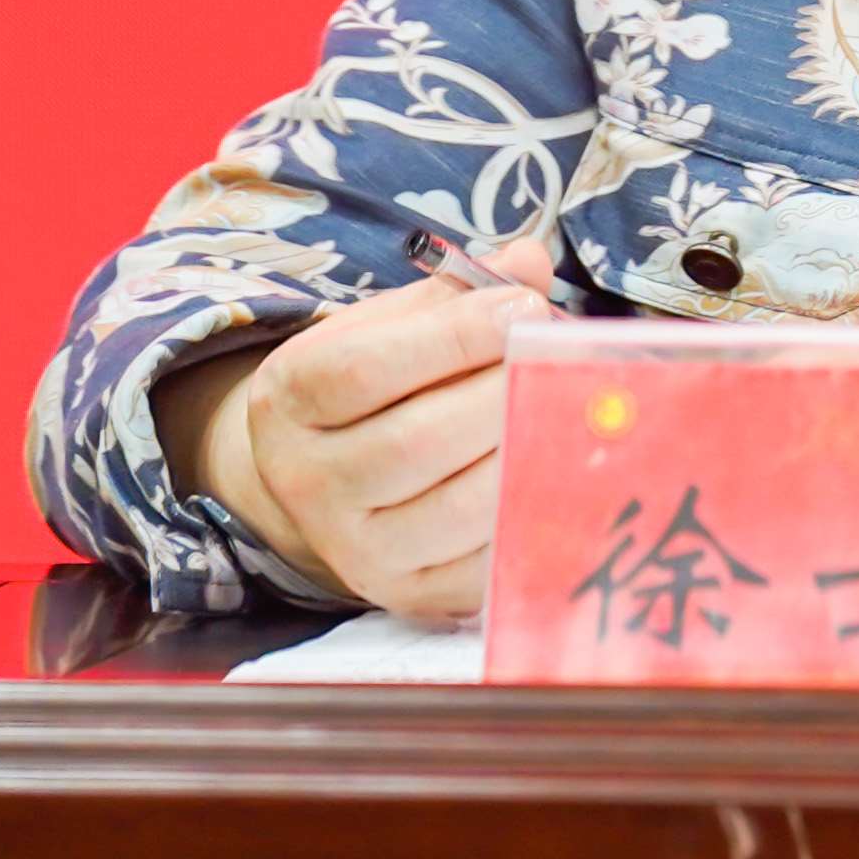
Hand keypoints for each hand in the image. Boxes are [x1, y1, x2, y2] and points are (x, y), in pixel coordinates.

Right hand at [169, 235, 561, 620]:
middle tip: (559, 359)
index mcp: (291, 398)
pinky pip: (485, 561)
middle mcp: (308, 481)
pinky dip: (532, 510)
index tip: (523, 307)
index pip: (362, 371)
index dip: (453, 336)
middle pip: (414, 443)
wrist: (329, 478)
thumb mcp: (393, 324)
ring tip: (567, 408)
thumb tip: (528, 264)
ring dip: (526, 451)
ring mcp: (356, 549)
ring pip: (456, 507)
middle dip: (501, 393)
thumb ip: (459, 291)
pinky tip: (559, 464)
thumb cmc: (376, 386)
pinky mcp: (410, 594)